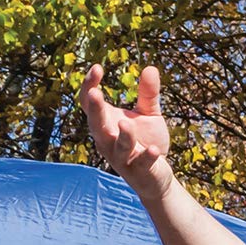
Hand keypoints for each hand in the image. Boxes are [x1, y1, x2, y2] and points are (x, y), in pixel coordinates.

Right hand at [81, 63, 172, 197]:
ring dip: (122, 137)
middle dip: (95, 111)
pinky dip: (147, 157)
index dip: (89, 87)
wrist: (156, 177)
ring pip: (118, 148)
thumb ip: (148, 94)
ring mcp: (123, 159)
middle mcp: (108, 142)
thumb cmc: (146, 142)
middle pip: (97, 126)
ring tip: (126, 124)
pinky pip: (141, 164)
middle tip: (94, 93)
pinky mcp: (140, 172)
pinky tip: (153, 150)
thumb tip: (149, 67)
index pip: (89, 105)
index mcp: (106, 124)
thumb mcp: (149, 115)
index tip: (97, 68)